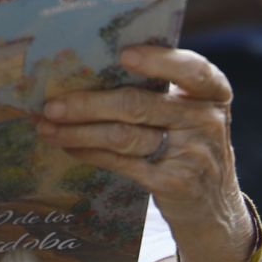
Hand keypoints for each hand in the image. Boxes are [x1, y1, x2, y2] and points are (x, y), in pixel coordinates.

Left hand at [36, 45, 252, 261]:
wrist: (214, 206)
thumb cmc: (190, 143)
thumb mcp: (190, 113)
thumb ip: (159, 90)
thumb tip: (88, 70)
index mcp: (213, 92)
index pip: (193, 69)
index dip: (158, 61)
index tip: (123, 55)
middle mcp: (207, 120)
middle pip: (139, 105)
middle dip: (89, 103)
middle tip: (52, 104)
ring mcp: (192, 154)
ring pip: (123, 136)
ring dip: (78, 130)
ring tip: (48, 125)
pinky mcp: (174, 183)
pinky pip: (121, 163)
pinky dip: (89, 152)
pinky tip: (68, 145)